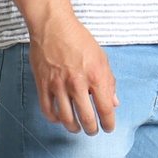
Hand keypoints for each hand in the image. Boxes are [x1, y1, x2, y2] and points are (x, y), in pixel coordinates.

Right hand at [28, 10, 117, 134]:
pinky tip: (60, 117)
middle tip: (92, 131)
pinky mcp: (43, 84)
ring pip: (66, 118)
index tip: (108, 128)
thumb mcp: (101, 58)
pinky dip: (55, 119)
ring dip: (73, 127)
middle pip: (86, 118)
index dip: (108, 123)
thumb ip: (109, 82)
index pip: (105, 109)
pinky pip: (48, 110)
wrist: (53, 26)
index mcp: (96, 76)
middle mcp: (78, 83)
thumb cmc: (79, 39)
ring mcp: (58, 85)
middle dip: (92, 129)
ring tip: (76, 128)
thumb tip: (114, 102)